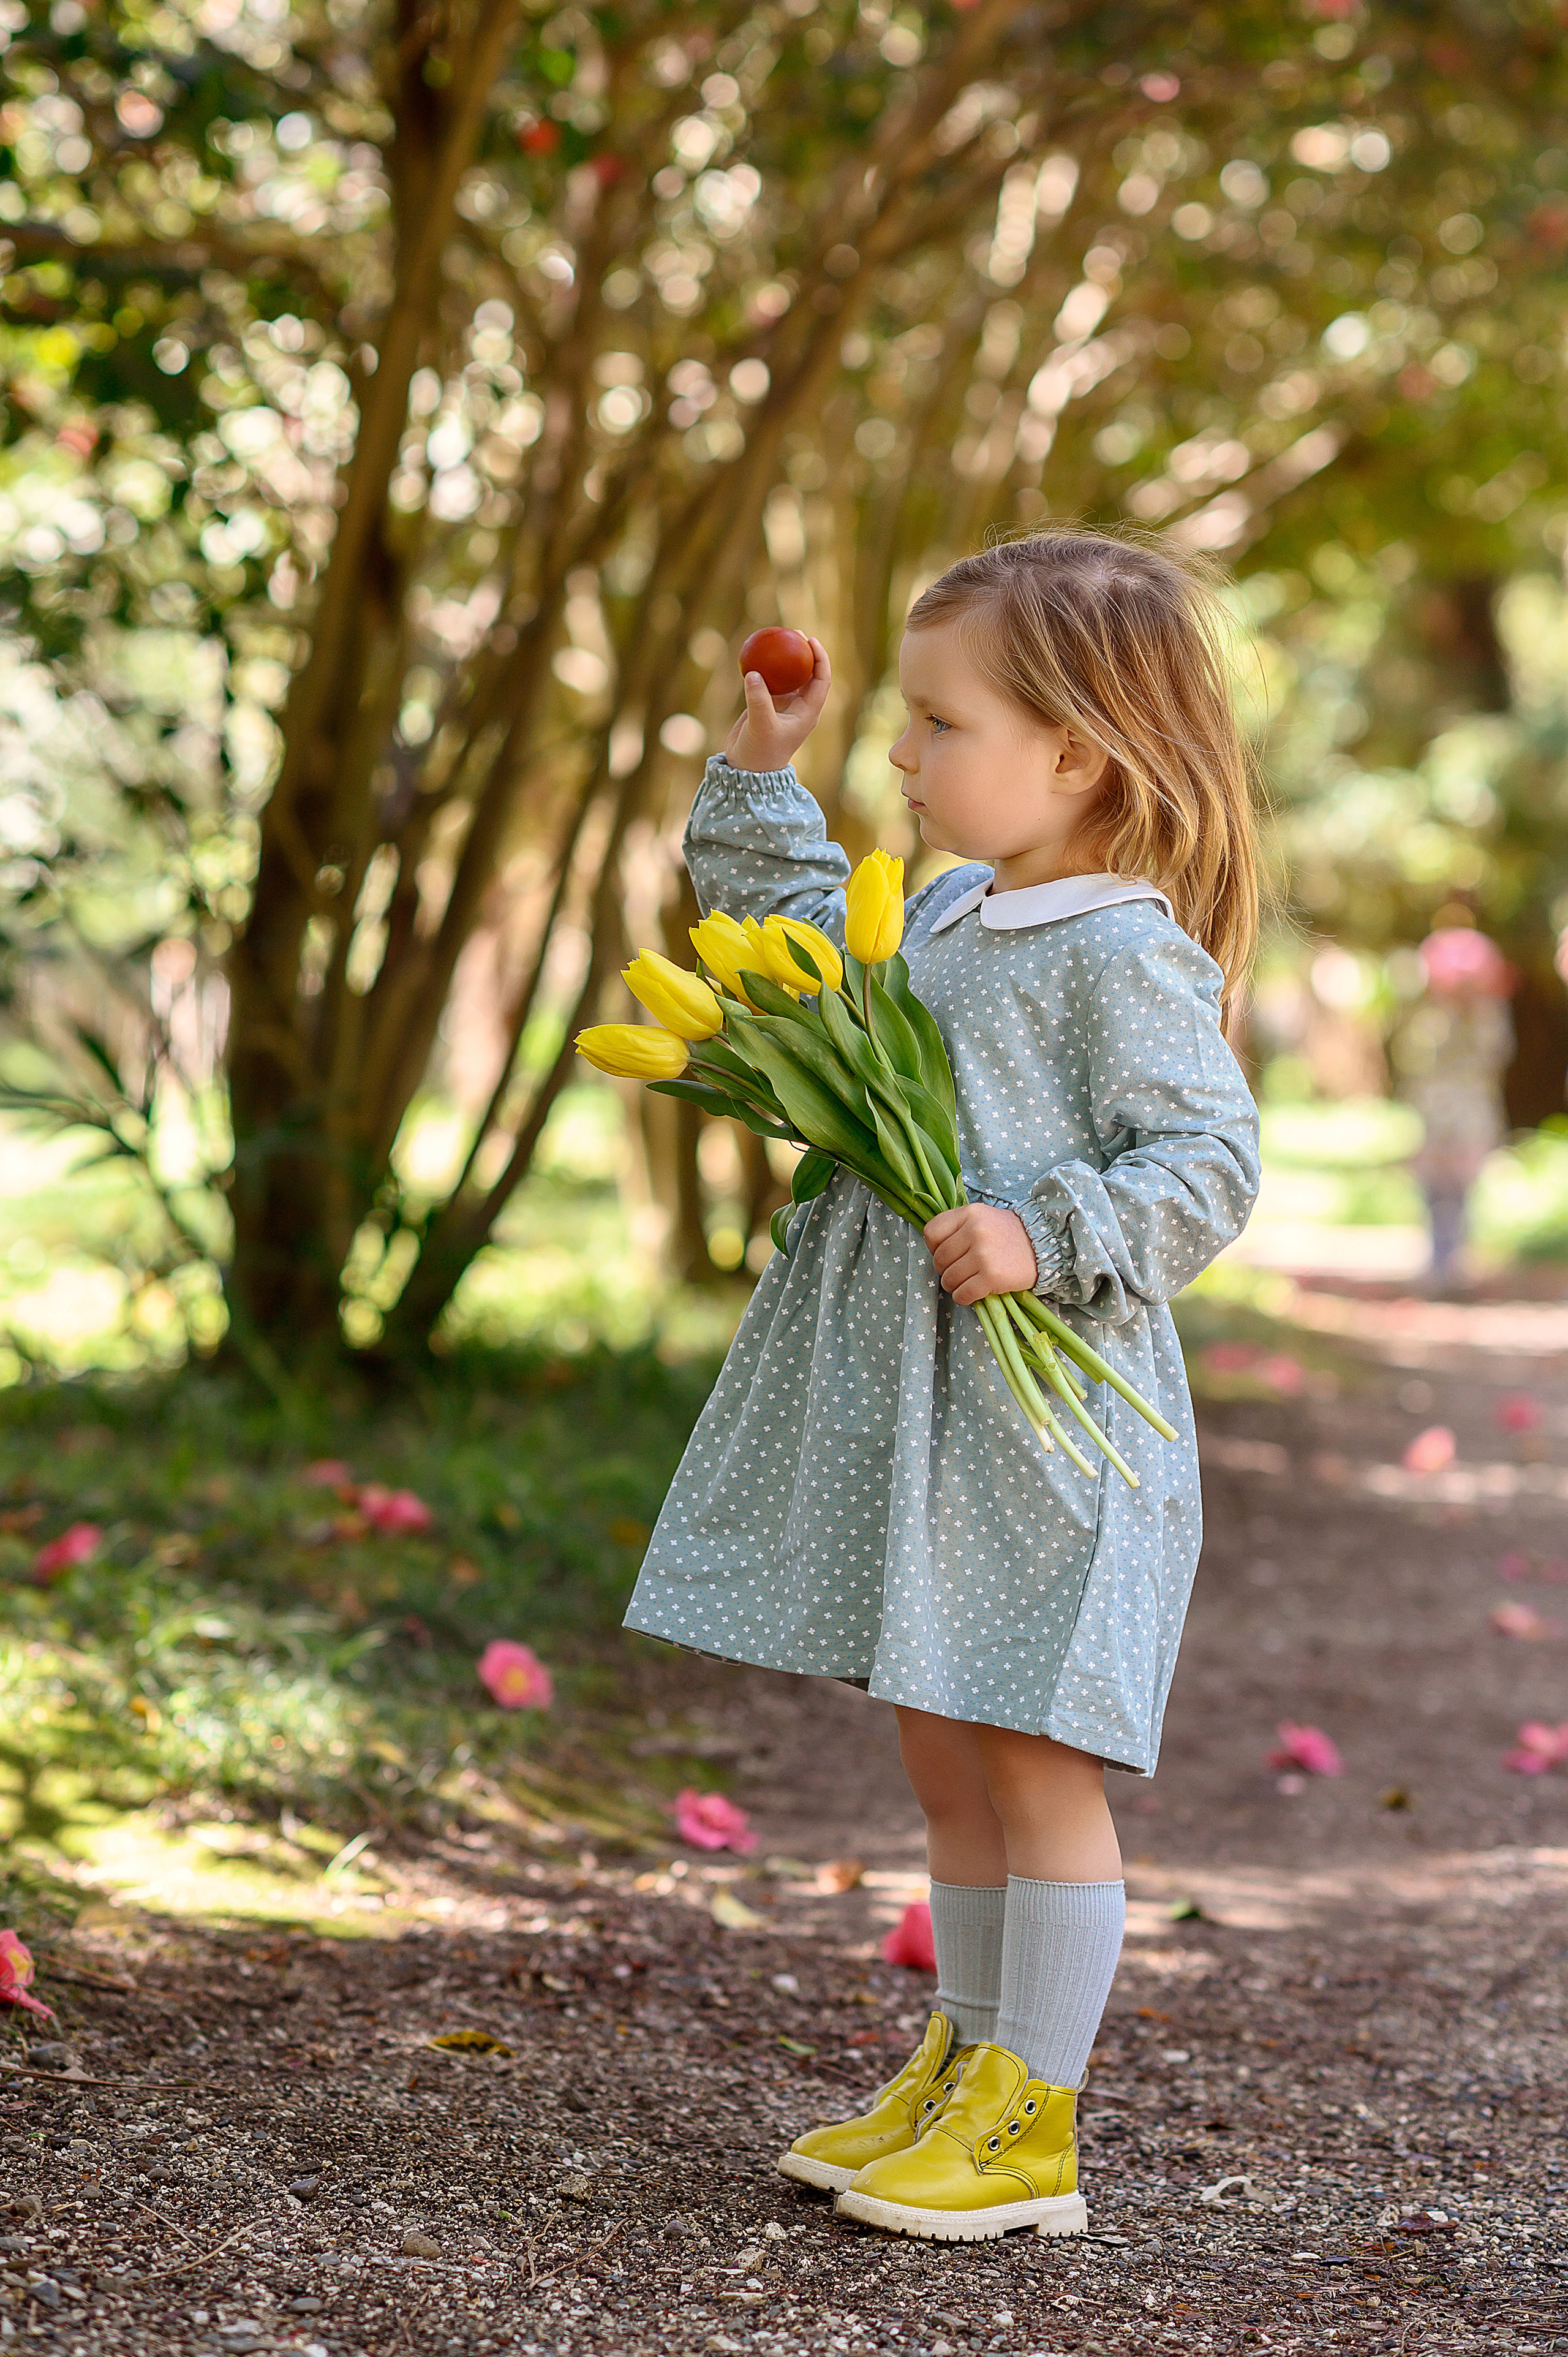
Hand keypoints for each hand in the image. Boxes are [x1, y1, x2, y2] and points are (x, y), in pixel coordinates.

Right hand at [725, 637, 830, 771]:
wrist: (746, 770)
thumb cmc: (760, 752)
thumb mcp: (761, 726)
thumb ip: (758, 700)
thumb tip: (753, 673)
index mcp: (808, 712)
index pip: (821, 680)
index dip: (820, 659)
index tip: (811, 640)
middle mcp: (799, 707)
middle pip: (807, 673)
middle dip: (804, 652)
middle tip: (794, 632)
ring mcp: (783, 706)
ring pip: (788, 676)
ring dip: (784, 658)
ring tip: (777, 638)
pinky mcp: (766, 706)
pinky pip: (768, 681)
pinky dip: (764, 668)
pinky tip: (755, 654)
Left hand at [923, 1203, 1037, 1304]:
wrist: (1044, 1245)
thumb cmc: (1008, 1234)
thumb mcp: (982, 1218)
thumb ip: (958, 1227)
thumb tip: (934, 1252)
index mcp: (970, 1213)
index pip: (932, 1233)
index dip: (934, 1248)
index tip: (947, 1253)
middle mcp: (975, 1231)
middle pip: (939, 1259)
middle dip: (945, 1270)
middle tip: (960, 1271)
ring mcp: (983, 1254)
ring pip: (949, 1279)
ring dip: (954, 1286)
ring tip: (967, 1282)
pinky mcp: (992, 1276)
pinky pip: (963, 1293)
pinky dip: (963, 1297)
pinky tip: (973, 1293)